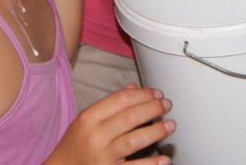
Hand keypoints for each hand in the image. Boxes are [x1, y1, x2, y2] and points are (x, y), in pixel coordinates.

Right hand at [46, 85, 174, 164]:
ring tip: (170, 125)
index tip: (156, 93)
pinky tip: (164, 159)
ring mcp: (102, 157)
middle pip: (129, 117)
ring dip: (156, 132)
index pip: (120, 100)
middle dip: (152, 109)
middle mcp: (95, 136)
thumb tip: (134, 88)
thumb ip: (110, 104)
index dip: (142, 94)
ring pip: (133, 141)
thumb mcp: (86, 120)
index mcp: (89, 118)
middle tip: (166, 105)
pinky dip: (151, 164)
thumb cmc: (75, 145)